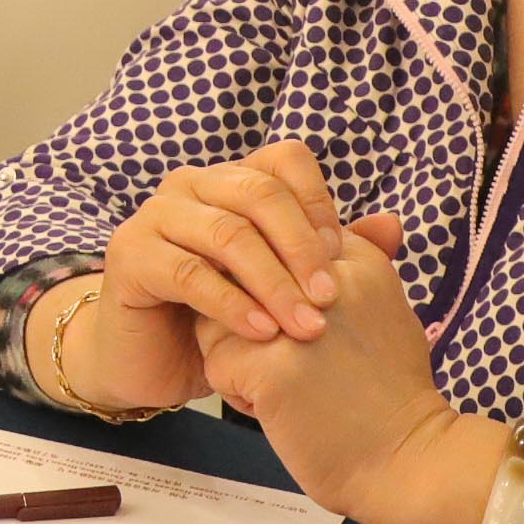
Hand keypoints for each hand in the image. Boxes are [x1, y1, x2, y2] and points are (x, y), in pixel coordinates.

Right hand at [68, 142, 343, 413]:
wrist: (154, 362)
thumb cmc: (223, 319)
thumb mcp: (281, 286)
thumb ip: (330, 256)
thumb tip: (393, 225)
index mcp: (230, 181)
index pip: (284, 161)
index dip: (318, 202)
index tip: (344, 257)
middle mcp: (190, 186)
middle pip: (258, 192)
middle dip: (302, 247)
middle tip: (331, 297)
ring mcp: (154, 217)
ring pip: (226, 234)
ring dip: (273, 282)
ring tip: (305, 326)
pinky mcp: (130, 258)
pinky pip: (187, 273)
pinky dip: (230, 304)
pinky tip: (260, 332)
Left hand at [197, 219, 502, 523]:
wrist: (407, 461)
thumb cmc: (390, 392)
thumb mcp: (384, 309)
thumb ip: (345, 269)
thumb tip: (330, 226)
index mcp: (355, 256)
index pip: (271, 247)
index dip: (276, 294)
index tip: (318, 334)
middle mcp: (323, 278)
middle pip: (239, 279)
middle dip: (252, 323)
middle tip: (304, 367)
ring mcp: (294, 320)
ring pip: (219, 319)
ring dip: (240, 357)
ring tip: (291, 387)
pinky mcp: (268, 365)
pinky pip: (216, 365)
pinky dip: (239, 395)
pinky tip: (283, 411)